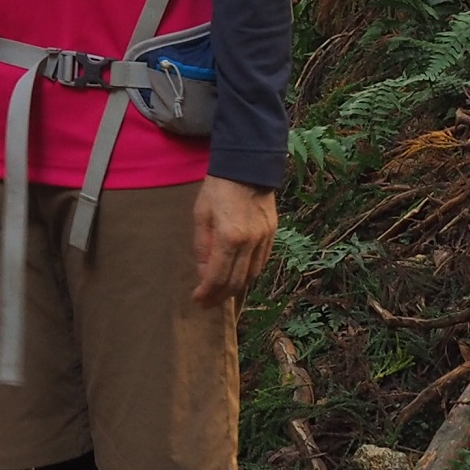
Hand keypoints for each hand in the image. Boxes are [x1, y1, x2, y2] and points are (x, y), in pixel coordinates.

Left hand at [191, 174, 278, 302]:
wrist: (246, 166)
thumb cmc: (217, 188)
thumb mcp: (201, 214)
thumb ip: (202, 246)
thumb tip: (203, 273)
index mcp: (229, 237)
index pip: (217, 276)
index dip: (207, 293)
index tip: (197, 300)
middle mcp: (250, 242)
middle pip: (237, 282)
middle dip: (220, 296)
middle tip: (207, 303)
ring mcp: (264, 239)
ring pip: (252, 275)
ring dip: (235, 288)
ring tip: (221, 292)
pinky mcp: (272, 234)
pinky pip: (261, 262)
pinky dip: (249, 274)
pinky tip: (238, 275)